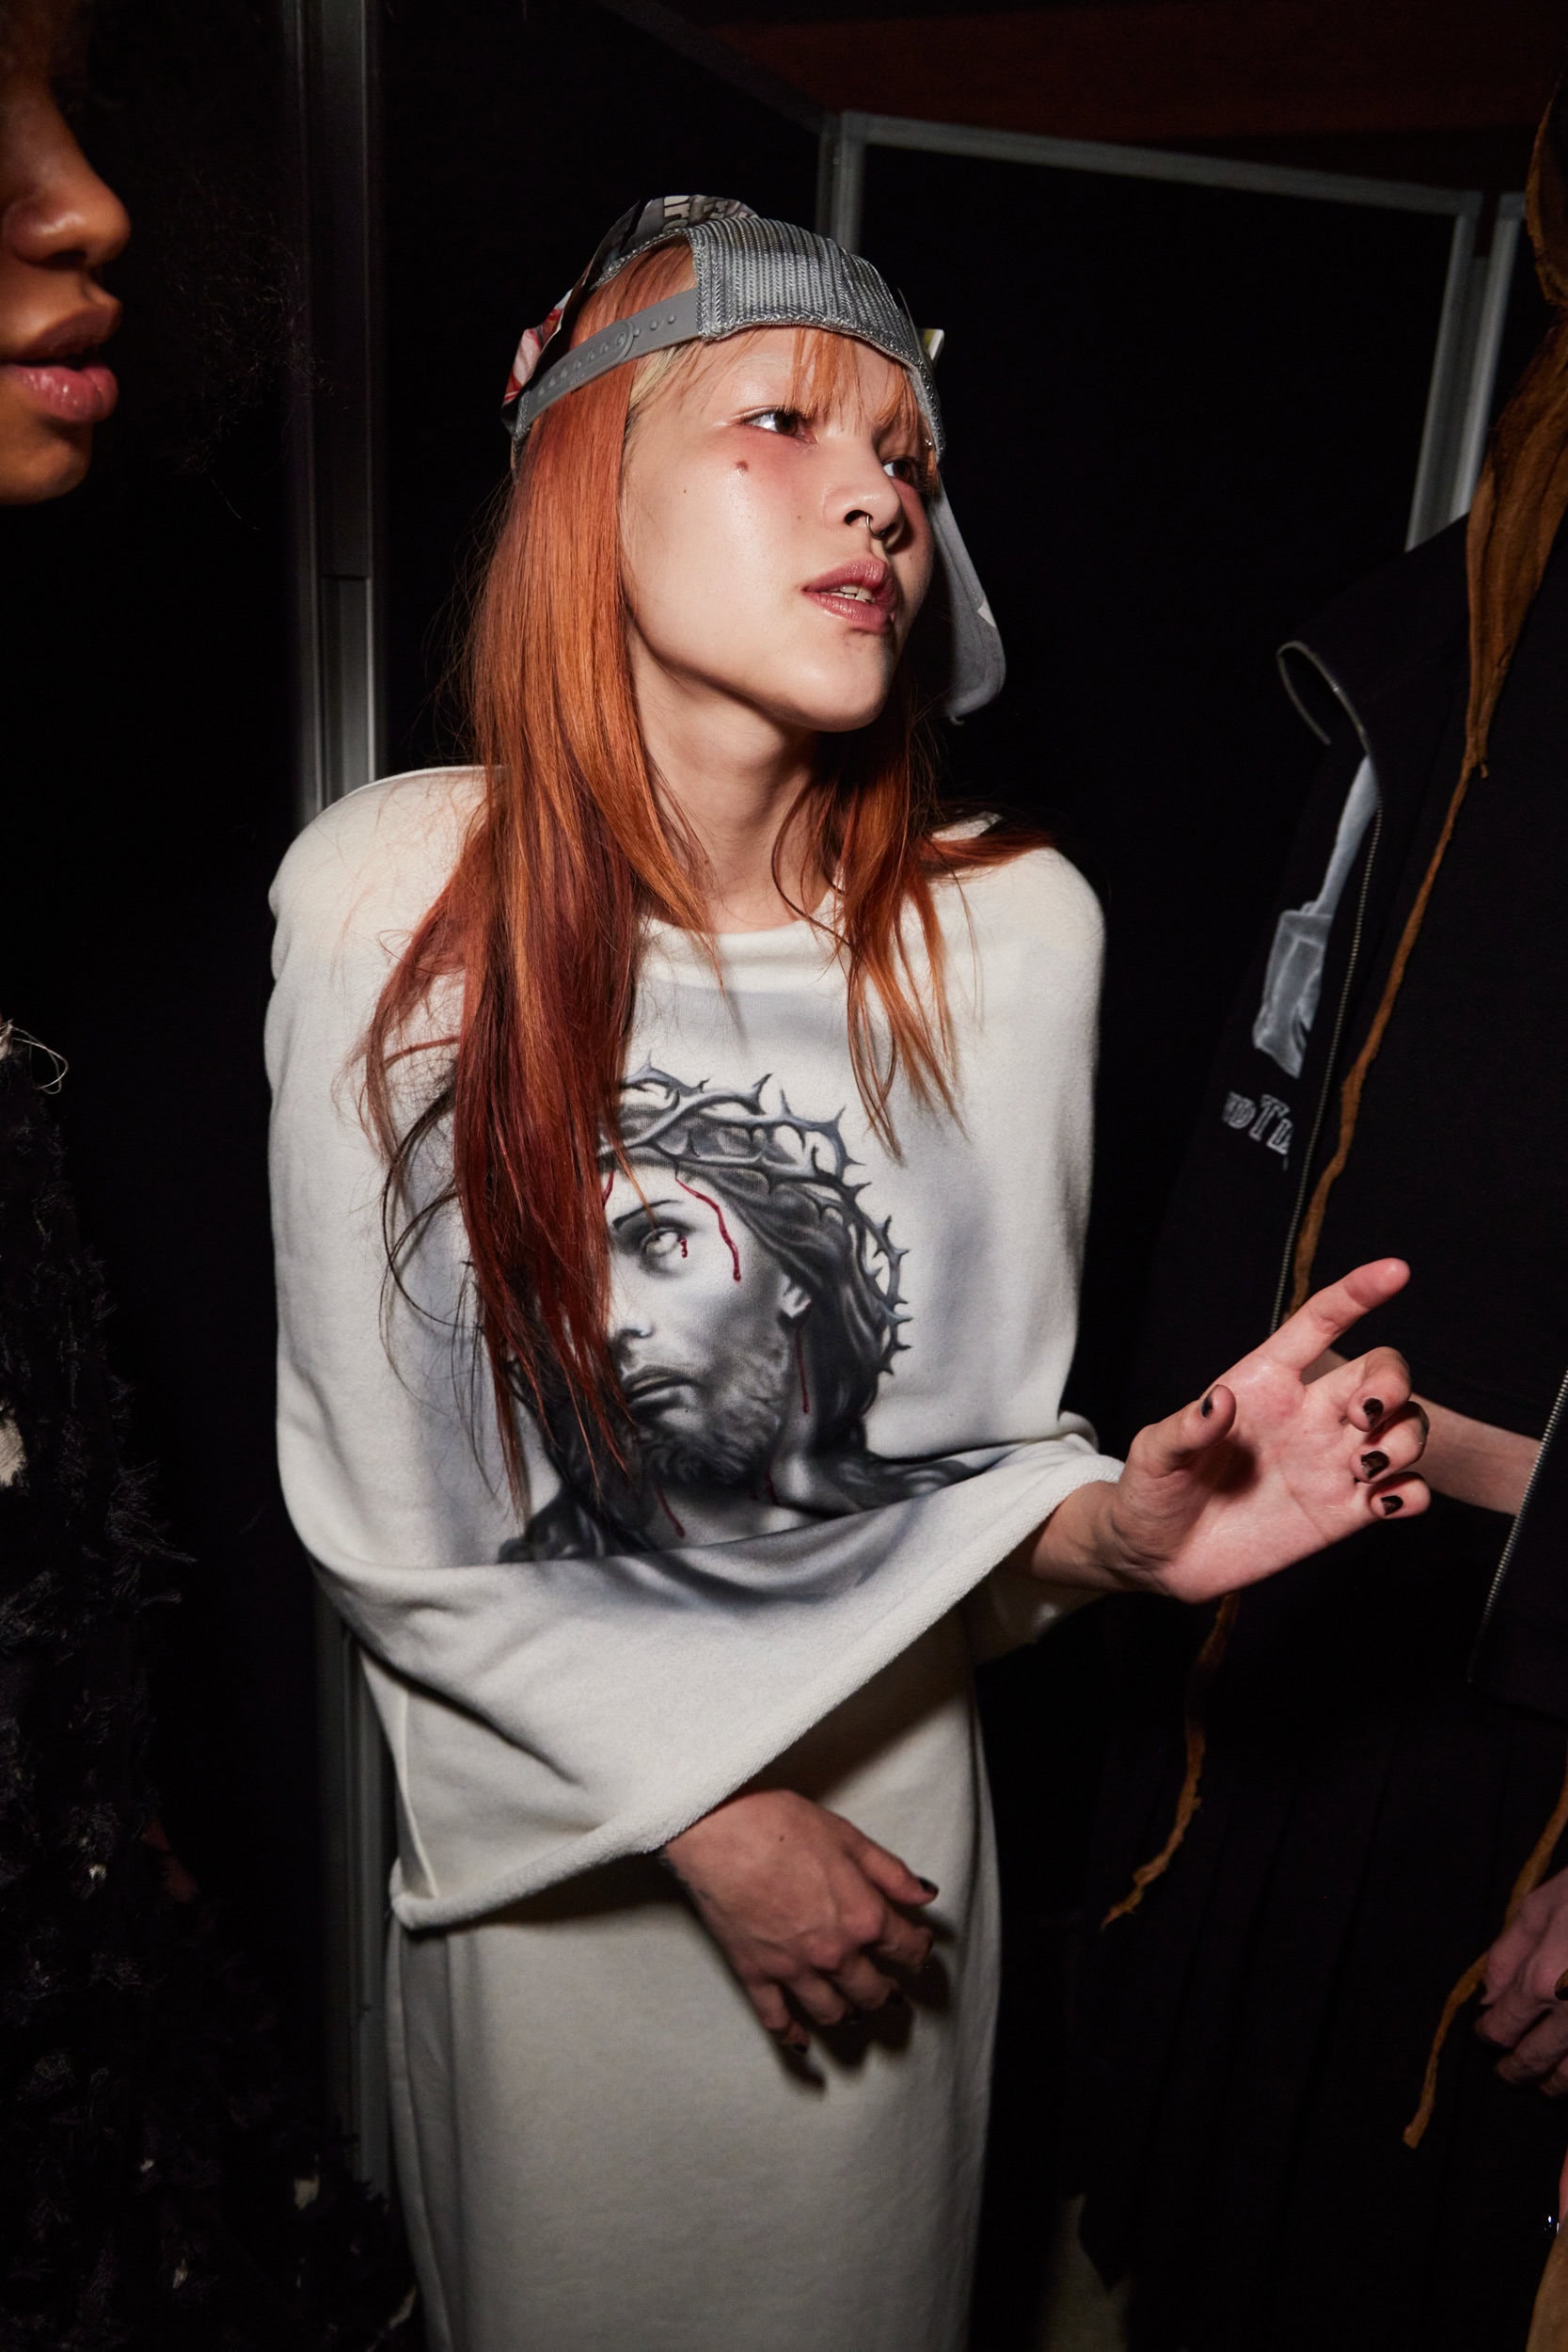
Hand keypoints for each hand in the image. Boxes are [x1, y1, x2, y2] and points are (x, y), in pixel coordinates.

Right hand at [663, 1788, 936, 2051]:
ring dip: (849, 2014)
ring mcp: (793, 1970)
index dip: (919, 1948)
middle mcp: (834, 1953)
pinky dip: (793, 2034)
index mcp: (862, 1917)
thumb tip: (924, 1895)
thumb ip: (890, 1872)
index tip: (919, 1946)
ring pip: (832, 2012)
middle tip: (891, 1992)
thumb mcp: (849, 1838)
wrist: (721, 1832)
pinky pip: (777, 2019)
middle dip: (887, 1992)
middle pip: (872, 1990)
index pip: (906, 1948)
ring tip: (855, 2011)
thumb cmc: (781, 1824)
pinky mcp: (755, 1974)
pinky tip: (803, 2041)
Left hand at [1038, 1258, 1428, 1601]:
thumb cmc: (1152, 1492)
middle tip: (1364, 1417)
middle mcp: (1309, 1415)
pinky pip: (1407, 1492)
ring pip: (1406, 1426)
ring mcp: (1331, 1463)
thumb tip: (1219, 1400)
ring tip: (1365, 1468)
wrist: (1158, 1557)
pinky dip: (1412, 1494)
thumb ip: (1185, 1429)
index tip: (1396, 1271)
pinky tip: (1381, 1505)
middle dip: (1393, 1382)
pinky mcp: (1344, 1513)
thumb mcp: (1154, 1456)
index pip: (1320, 1323)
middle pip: (1381, 1371)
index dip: (1358, 1293)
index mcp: (1265, 1383)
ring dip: (1406, 1438)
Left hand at [1479, 1867, 1567, 2094]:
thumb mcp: (1540, 1907)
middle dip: (1517, 2071)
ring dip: (1555, 2086)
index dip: (1489, 2034)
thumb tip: (1486, 1997)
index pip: (1502, 2027)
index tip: (1488, 2035)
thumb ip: (1507, 1954)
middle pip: (1536, 2062)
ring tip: (1547, 2085)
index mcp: (1543, 1983)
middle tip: (1510, 2074)